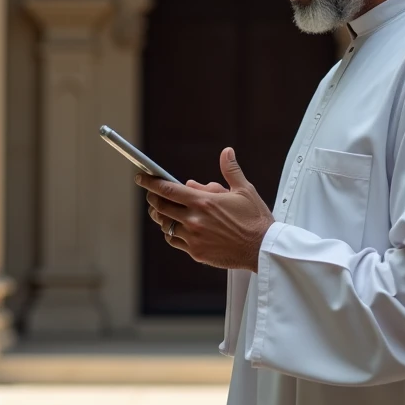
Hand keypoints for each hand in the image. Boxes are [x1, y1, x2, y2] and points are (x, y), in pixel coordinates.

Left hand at [138, 148, 274, 271]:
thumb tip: (226, 152)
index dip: (150, 182)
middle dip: (153, 198)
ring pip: (165, 225)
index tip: (141, 178)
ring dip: (161, 216)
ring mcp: (194, 237)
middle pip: (160, 207)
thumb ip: (230, 170)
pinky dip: (171, 233)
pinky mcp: (196, 252)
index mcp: (204, 202)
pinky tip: (176, 227)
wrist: (263, 248)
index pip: (167, 189)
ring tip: (163, 211)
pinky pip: (174, 241)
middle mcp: (195, 219)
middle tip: (153, 194)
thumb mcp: (245, 190)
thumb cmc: (255, 219)